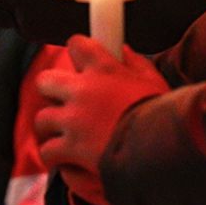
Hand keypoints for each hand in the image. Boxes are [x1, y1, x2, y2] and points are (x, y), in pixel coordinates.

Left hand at [34, 35, 167, 204]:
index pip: (77, 45)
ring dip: (50, 127)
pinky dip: (54, 156)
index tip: (80, 62)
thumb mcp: (154, 82)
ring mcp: (74, 120)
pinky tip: (64, 159)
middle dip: (50, 90)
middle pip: (45, 80)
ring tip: (61, 135)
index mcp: (104, 68)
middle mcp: (83, 91)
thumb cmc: (163, 115)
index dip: (77, 53)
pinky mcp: (71, 148)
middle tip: (62, 102)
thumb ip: (136, 64)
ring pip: (42, 119)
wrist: (162, 150)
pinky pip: (47, 151)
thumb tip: (124, 51)